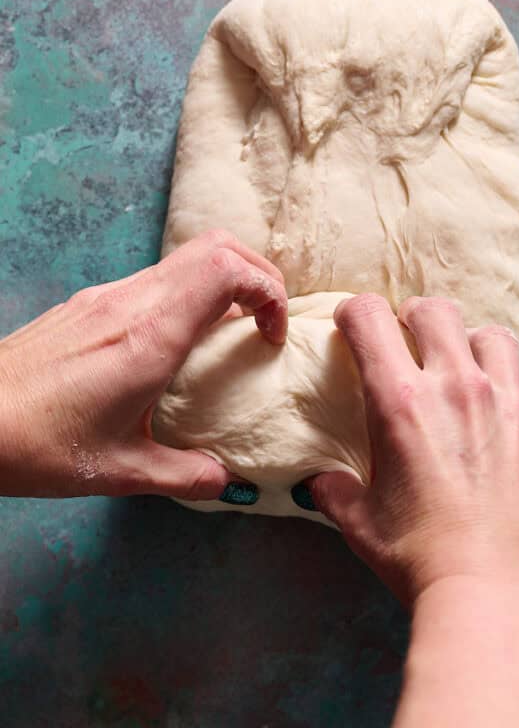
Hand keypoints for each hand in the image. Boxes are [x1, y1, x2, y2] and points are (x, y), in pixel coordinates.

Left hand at [0, 230, 287, 500]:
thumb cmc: (37, 444)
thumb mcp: (119, 472)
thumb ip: (185, 476)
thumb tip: (227, 480)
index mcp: (149, 336)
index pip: (227, 270)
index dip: (268, 290)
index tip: (271, 336)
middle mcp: (131, 302)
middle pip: (215, 247)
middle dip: (258, 275)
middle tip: (266, 322)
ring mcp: (107, 296)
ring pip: (185, 258)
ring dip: (223, 283)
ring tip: (231, 335)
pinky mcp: (89, 303)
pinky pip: (157, 279)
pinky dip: (189, 295)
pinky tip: (181, 345)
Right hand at [309, 294, 518, 617]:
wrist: (496, 596)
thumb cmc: (418, 559)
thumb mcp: (359, 523)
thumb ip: (335, 490)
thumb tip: (321, 483)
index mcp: (402, 400)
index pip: (371, 317)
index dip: (354, 313)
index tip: (350, 326)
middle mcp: (458, 388)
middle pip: (436, 310)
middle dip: (412, 317)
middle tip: (405, 342)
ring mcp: (508, 408)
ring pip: (493, 338)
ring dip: (469, 344)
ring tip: (459, 371)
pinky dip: (505, 401)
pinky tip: (493, 434)